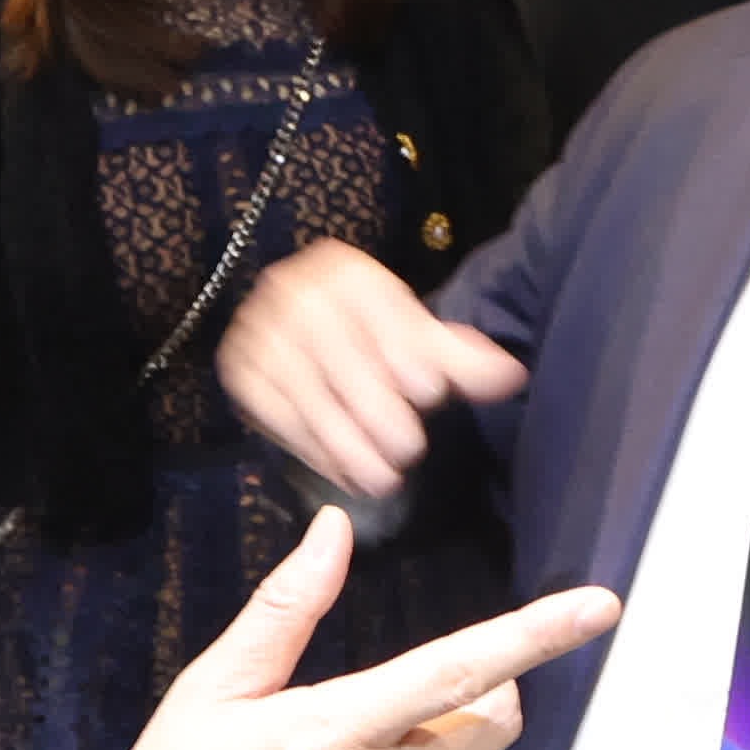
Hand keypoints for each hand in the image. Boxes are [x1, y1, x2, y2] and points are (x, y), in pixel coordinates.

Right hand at [218, 236, 527, 498]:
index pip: (374, 312)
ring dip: (347, 444)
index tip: (431, 393)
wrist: (315, 333)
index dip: (403, 353)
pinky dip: (315, 451)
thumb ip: (464, 360)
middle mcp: (292, 290)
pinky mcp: (240, 371)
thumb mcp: (424, 342)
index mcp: (345, 271)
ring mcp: (259, 331)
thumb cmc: (381, 338)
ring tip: (383, 478)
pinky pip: (278, 418)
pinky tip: (345, 473)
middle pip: (339, 359)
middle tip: (409, 450)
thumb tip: (510, 375)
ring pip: (308, 396)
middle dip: (377, 411)